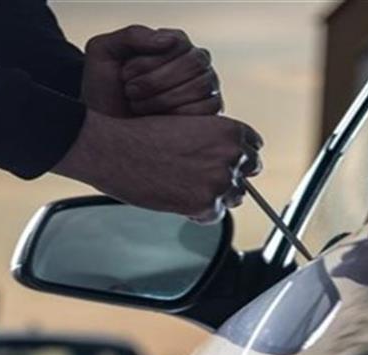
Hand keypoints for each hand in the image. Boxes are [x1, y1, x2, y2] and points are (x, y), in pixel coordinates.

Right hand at [52, 110, 261, 221]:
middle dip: (230, 176)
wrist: (114, 150)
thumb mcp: (186, 126)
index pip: (252, 147)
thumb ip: (212, 142)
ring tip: (187, 188)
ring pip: (234, 197)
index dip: (237, 155)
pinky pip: (215, 216)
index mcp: (228, 131)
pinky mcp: (204, 205)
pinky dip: (199, 213)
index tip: (226, 161)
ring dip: (216, 196)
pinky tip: (179, 199)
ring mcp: (219, 182)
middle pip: (248, 174)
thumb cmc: (140, 135)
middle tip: (203, 178)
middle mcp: (230, 156)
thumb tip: (224, 162)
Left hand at [82, 25, 221, 116]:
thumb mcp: (104, 52)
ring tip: (139, 106)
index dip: (148, 62)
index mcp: (174, 42)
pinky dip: (178, 115)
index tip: (125, 75)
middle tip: (131, 93)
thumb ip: (133, 36)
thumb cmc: (106, 89)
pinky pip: (207, 109)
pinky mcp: (210, 111)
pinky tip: (158, 121)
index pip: (177, 44)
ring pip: (200, 86)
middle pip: (193, 64)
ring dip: (163, 100)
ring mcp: (206, 86)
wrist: (107, 129)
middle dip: (155, 82)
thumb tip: (171, 40)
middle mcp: (195, 61)